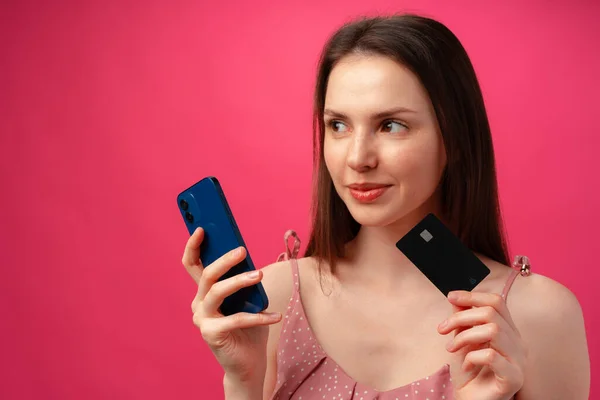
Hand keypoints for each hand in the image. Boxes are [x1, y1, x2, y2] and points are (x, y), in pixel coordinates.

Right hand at [182, 228, 281, 388]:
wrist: (248, 363)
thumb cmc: (249, 328)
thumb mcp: (247, 299)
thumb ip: (243, 280)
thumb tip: (247, 256)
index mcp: (205, 292)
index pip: (192, 265)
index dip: (193, 246)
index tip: (203, 228)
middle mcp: (199, 304)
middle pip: (206, 275)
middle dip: (224, 259)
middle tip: (242, 250)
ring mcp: (203, 320)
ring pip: (217, 291)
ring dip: (240, 281)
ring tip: (260, 275)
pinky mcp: (212, 334)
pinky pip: (236, 319)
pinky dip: (259, 317)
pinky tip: (276, 315)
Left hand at [437, 291, 526, 399]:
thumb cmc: (469, 372)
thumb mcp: (463, 340)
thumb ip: (463, 319)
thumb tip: (455, 298)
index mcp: (509, 332)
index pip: (497, 302)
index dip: (473, 296)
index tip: (450, 297)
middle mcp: (519, 344)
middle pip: (491, 313)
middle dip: (460, 317)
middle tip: (442, 329)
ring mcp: (519, 362)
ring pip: (493, 331)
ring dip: (464, 336)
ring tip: (451, 348)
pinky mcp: (514, 378)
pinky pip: (491, 356)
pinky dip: (472, 357)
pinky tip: (465, 366)